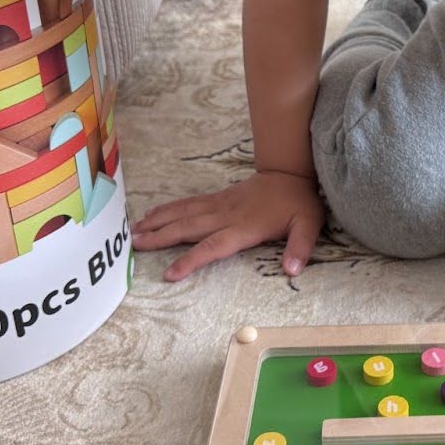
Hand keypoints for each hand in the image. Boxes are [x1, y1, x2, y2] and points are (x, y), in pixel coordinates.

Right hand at [132, 169, 324, 281]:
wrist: (290, 171)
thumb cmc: (299, 203)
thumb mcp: (309, 225)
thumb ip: (301, 248)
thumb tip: (293, 270)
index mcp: (245, 226)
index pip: (213, 246)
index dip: (191, 259)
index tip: (169, 273)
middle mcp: (226, 215)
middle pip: (189, 227)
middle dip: (161, 237)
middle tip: (135, 246)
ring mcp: (219, 204)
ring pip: (184, 212)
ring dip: (159, 222)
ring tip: (134, 232)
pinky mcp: (217, 198)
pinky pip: (188, 203)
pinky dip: (168, 209)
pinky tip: (152, 215)